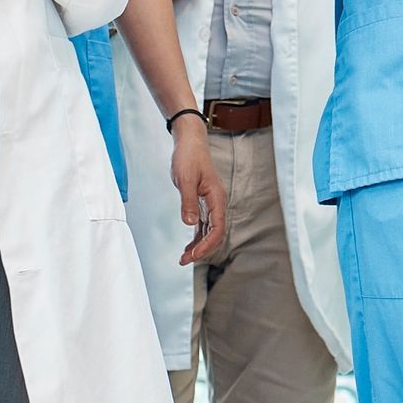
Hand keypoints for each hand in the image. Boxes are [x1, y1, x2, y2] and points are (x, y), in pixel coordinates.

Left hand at [169, 115, 225, 262]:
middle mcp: (216, 202)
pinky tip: (189, 245)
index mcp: (216, 197)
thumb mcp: (185, 179)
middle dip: (202, 249)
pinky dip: (197, 236)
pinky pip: (203, 224)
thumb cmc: (189, 156)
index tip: (193, 255)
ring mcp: (210, 203)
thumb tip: (190, 223)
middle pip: (215, 233)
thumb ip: (188, 202)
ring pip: (209, 230)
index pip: (217, 228)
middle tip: (185, 260)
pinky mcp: (203, 201)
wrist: (190, 141)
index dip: (207, 244)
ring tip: (184, 257)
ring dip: (199, 245)